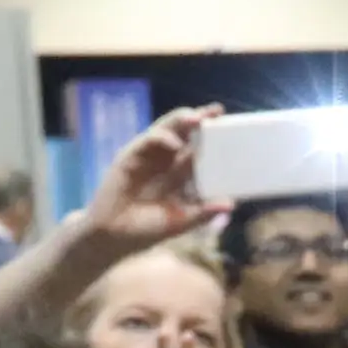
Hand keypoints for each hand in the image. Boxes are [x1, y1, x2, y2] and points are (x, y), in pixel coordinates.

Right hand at [79, 104, 231, 256]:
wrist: (113, 236)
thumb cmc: (146, 229)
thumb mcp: (180, 221)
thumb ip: (202, 213)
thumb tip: (230, 204)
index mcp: (180, 173)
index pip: (200, 148)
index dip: (215, 137)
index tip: (233, 127)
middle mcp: (166, 160)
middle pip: (185, 132)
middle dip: (200, 120)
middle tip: (217, 111)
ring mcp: (148, 156)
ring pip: (167, 130)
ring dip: (181, 121)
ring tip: (198, 118)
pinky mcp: (130, 157)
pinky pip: (147, 141)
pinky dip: (162, 138)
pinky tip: (175, 143)